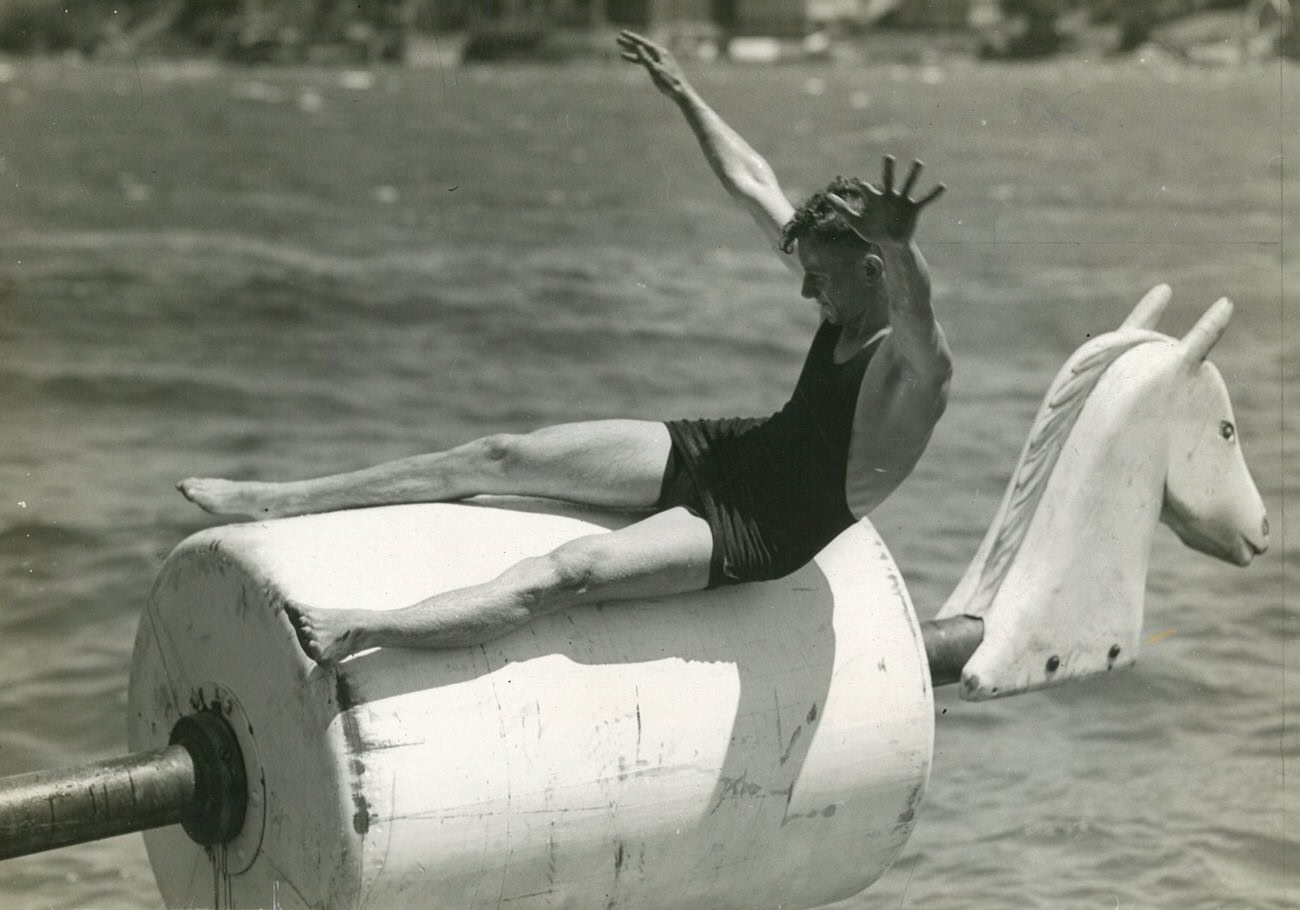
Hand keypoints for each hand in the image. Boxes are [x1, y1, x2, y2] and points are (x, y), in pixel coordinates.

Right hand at [617, 30, 690, 99]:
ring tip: (621, 53)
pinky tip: (632, 60)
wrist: (680, 91)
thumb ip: (646, 58)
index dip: (632, 38)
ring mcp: (660, 61)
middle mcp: (660, 54)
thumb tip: (638, 46)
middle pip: (642, 47)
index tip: (622, 33)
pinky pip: (647, 62)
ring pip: (643, 55)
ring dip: (633, 53)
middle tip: (618, 39)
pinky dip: (639, 61)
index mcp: (660, 53)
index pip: (643, 42)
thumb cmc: (669, 81)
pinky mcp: (660, 67)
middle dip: (630, 44)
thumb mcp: (655, 70)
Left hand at [826, 156, 945, 242]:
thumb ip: (842, 209)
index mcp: (874, 198)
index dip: (864, 190)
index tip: (861, 188)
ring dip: (913, 174)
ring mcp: (901, 202)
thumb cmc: (872, 229)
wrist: (889, 242)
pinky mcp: (913, 209)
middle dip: (888, 169)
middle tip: (888, 157)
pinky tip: (943, 186)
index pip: (867, 189)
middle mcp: (889, 196)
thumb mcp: (855, 221)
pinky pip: (925, 200)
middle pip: (888, 180)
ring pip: (908, 185)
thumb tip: (826, 196)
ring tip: (918, 162)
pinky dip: (934, 193)